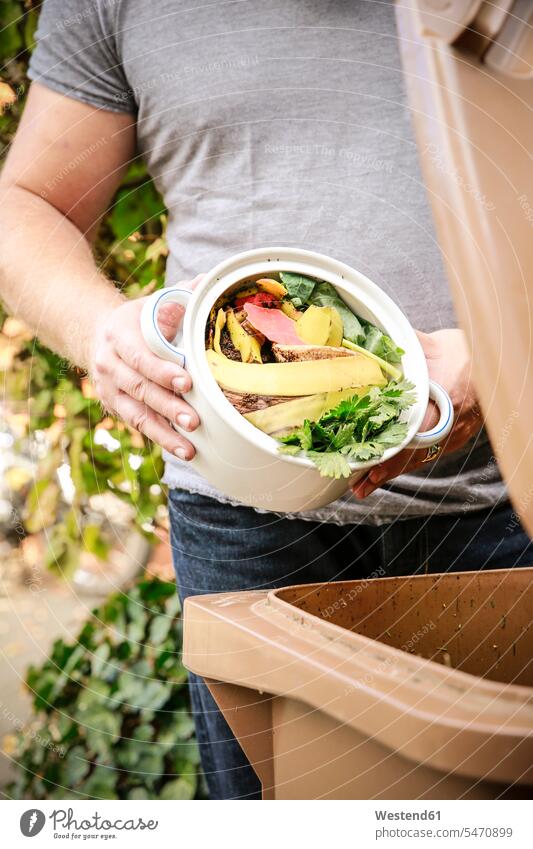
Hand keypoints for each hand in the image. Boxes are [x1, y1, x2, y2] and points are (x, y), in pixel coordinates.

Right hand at [90, 276, 202, 459]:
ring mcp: (107, 388)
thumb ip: (179, 295)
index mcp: (118, 335)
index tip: (187, 383)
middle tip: (194, 421)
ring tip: (189, 448)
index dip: (162, 371)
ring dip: (163, 433)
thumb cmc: (137, 319)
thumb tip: (206, 283)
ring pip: (136, 414)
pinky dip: (158, 438)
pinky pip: (136, 424)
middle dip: (168, 407)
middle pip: (139, 389)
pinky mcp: (113, 405)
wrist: (96, 334)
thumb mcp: (152, 302)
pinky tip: (180, 449)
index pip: (140, 357)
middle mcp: (108, 364)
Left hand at [352, 328, 481, 498]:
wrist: (493, 363)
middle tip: (359, 484)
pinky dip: (408, 463)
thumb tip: (370, 340)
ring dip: (393, 471)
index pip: (412, 432)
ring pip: (420, 458)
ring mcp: (455, 432)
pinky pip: (429, 454)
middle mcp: (449, 419)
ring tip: (365, 485)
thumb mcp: (430, 345)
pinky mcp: (457, 437)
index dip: (391, 452)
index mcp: (443, 395)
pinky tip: (388, 470)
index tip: (369, 465)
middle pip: (413, 453)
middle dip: (384, 470)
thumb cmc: (461, 352)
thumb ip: (401, 348)